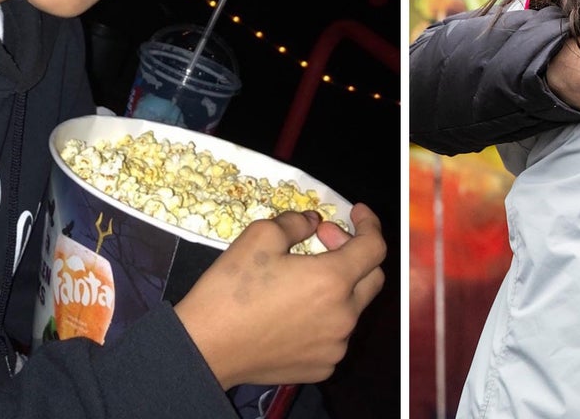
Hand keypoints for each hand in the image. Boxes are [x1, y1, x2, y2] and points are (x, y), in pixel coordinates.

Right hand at [175, 203, 386, 388]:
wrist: (205, 348)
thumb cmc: (231, 290)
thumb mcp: (259, 237)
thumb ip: (295, 222)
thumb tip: (312, 222)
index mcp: (333, 281)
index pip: (375, 247)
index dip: (370, 223)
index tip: (356, 212)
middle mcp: (344, 316)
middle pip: (372, 277)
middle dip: (353, 252)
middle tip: (321, 240)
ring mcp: (335, 346)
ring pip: (353, 307)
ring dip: (339, 286)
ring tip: (301, 278)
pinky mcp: (321, 367)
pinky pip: (335, 335)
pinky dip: (325, 316)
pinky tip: (294, 311)